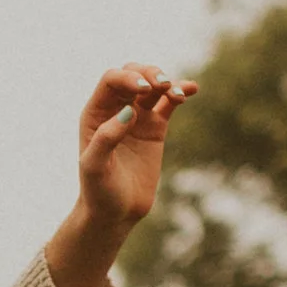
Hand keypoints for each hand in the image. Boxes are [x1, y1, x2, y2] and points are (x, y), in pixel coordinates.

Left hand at [73, 60, 193, 235]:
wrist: (116, 213)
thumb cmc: (99, 191)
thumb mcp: (95, 167)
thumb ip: (106, 139)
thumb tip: (128, 112)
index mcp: (95, 113)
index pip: (111, 80)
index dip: (128, 78)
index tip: (143, 90)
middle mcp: (115, 110)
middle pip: (133, 74)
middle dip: (148, 73)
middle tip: (162, 85)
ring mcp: (137, 117)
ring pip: (153, 86)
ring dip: (166, 81)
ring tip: (177, 93)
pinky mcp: (155, 128)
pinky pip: (169, 103)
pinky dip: (180, 93)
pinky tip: (191, 89)